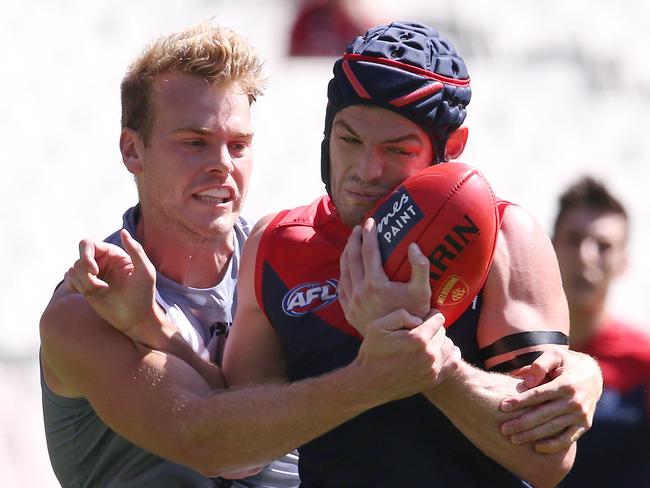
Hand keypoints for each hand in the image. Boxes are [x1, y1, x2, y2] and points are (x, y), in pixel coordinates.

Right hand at [65, 229, 160, 341]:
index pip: (87, 244)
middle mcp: (101, 261)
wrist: (136, 318)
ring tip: (102, 292)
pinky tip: (90, 294)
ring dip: (85, 284)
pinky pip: (68, 280)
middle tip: (99, 287)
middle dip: (84, 274)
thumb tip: (123, 231)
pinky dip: (74, 287)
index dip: (85, 256)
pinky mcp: (85, 287)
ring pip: (72, 271)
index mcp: (113, 253)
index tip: (94, 271)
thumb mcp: (146, 271)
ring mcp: (92, 275)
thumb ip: (136, 250)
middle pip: (78, 259)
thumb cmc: (144, 294)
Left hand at [339, 218, 431, 335]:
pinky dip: (343, 273)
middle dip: (354, 239)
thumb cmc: (413, 317)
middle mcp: (359, 291)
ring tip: (352, 242)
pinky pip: (341, 286)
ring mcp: (351, 302)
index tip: (372, 221)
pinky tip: (347, 268)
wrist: (397, 345)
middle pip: (351, 257)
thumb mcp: (422, 293)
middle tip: (359, 228)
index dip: (369, 234)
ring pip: (343, 270)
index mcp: (375, 284)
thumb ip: (421, 268)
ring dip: (346, 253)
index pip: (368, 251)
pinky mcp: (348, 311)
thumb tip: (414, 245)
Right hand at [355, 309, 459, 401]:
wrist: (369, 384)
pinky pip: (453, 363)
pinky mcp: (433, 380)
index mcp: (418, 339)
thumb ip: (401, 315)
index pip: (438, 319)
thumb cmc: (371, 353)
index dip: (431, 314)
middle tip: (421, 330)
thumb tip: (419, 319)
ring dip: (441, 341)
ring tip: (428, 341)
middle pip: (443, 332)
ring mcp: (433, 369)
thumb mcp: (377, 326)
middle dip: (433, 328)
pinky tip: (441, 352)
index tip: (424, 317)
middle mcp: (429, 354)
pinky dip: (451, 355)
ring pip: (449, 345)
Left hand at [498, 347, 602, 452]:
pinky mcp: (585, 425)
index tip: (502, 407)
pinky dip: (553, 445)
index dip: (520, 401)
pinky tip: (536, 447)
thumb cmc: (566, 363)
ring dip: (532, 435)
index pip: (538, 395)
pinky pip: (568, 438)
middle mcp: (575, 401)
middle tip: (503, 429)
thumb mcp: (555, 355)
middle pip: (543, 415)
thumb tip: (527, 382)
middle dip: (521, 423)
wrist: (593, 375)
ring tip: (513, 439)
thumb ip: (540, 364)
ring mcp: (581, 415)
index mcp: (567, 383)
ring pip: (553, 428)